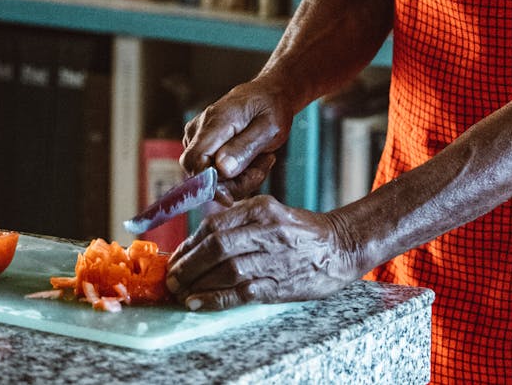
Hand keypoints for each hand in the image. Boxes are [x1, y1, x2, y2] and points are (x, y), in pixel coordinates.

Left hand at [166, 196, 359, 309]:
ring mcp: (274, 258)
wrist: (339, 246)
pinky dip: (216, 299)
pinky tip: (199, 303)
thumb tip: (199, 240)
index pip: (215, 225)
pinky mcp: (280, 284)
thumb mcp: (271, 212)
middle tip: (172, 277)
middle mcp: (266, 230)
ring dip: (197, 283)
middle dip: (188, 264)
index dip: (190, 243)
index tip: (177, 256)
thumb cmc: (300, 230)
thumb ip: (239, 221)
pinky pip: (241, 292)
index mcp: (261, 208)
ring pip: (226, 270)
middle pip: (216, 247)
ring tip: (180, 292)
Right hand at [181, 77, 294, 200]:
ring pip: (208, 175)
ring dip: (238, 179)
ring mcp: (198, 136)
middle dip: (231, 183)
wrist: (269, 94)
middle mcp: (199, 128)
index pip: (194, 160)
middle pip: (200, 173)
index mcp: (215, 121)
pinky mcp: (203, 144)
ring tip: (262, 160)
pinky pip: (213, 171)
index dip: (208, 184)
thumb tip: (221, 170)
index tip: (230, 198)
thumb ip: (244, 147)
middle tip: (261, 170)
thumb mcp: (269, 127)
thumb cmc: (271, 108)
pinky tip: (252, 160)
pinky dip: (235, 174)